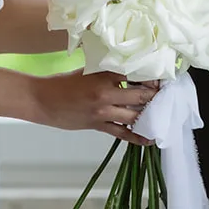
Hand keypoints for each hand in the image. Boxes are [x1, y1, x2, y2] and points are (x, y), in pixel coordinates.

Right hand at [31, 71, 159, 144]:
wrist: (43, 100)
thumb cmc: (64, 83)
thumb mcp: (88, 70)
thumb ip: (108, 70)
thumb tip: (130, 70)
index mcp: (104, 73)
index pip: (135, 73)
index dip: (150, 76)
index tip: (159, 77)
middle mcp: (106, 92)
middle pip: (140, 95)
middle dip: (155, 96)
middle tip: (164, 94)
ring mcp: (102, 110)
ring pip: (134, 114)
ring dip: (149, 115)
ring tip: (161, 114)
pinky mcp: (98, 125)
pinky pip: (122, 132)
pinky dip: (137, 137)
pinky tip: (149, 139)